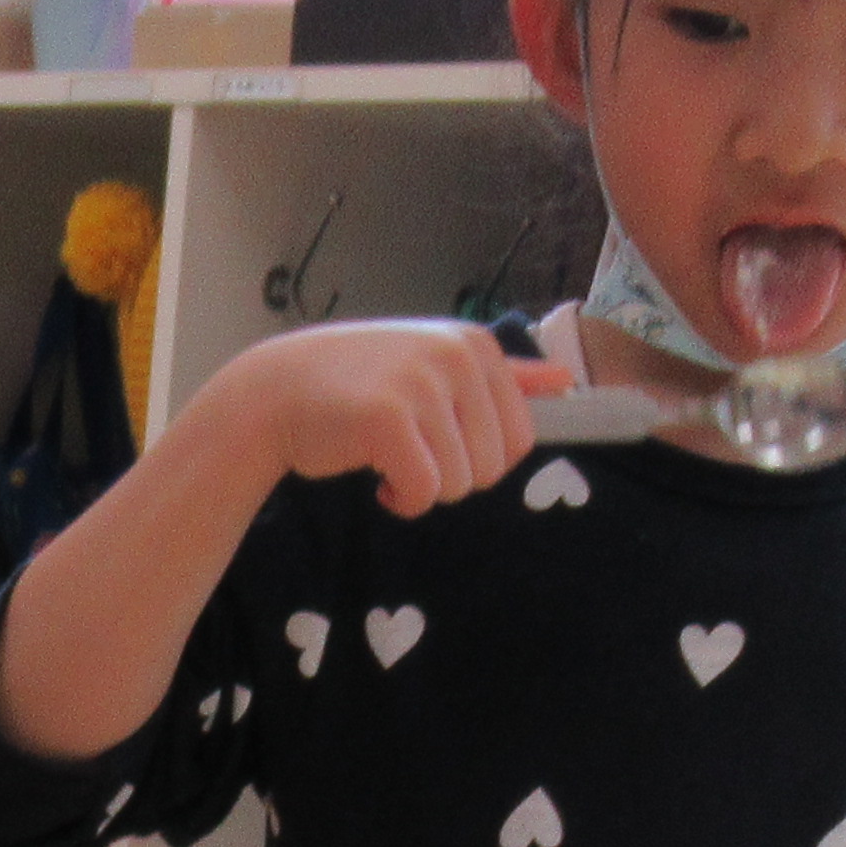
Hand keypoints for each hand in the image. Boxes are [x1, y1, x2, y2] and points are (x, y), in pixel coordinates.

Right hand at [185, 320, 565, 519]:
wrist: (278, 392)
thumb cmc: (359, 383)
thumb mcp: (434, 364)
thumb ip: (504, 376)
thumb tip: (567, 381)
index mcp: (476, 345)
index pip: (520, 438)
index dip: (479, 460)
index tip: (438, 441)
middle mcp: (455, 357)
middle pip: (492, 468)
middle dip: (451, 478)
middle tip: (407, 451)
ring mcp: (422, 386)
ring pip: (460, 484)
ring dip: (422, 490)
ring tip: (387, 460)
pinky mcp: (389, 420)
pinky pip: (424, 492)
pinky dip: (401, 501)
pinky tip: (376, 479)